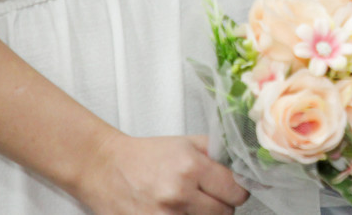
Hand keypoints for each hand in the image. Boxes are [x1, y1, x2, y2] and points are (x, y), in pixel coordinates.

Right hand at [77, 133, 248, 214]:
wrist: (103, 167)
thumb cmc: (147, 155)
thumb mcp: (187, 143)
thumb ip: (220, 153)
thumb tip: (248, 166)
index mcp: (191, 167)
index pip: (236, 191)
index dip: (238, 192)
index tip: (233, 190)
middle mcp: (178, 194)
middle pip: (224, 214)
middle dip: (222, 206)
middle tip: (209, 197)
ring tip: (190, 204)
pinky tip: (178, 212)